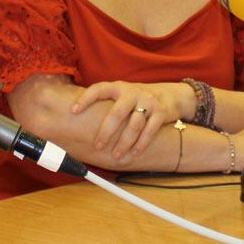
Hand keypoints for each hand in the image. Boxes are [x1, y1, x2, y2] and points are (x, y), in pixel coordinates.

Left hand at [70, 80, 189, 164]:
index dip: (85, 99)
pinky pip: (150, 130)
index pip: (99, 89)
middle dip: (106, 132)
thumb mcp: (122, 94)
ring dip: (124, 142)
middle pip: (117, 113)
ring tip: (116, 155)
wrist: (170, 94)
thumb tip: (78, 117)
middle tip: (98, 146)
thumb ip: (106, 102)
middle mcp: (132, 92)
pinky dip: (142, 143)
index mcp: (118, 87)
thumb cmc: (138, 99)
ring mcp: (148, 101)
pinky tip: (134, 153)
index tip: (73, 111)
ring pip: (134, 124)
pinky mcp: (161, 112)